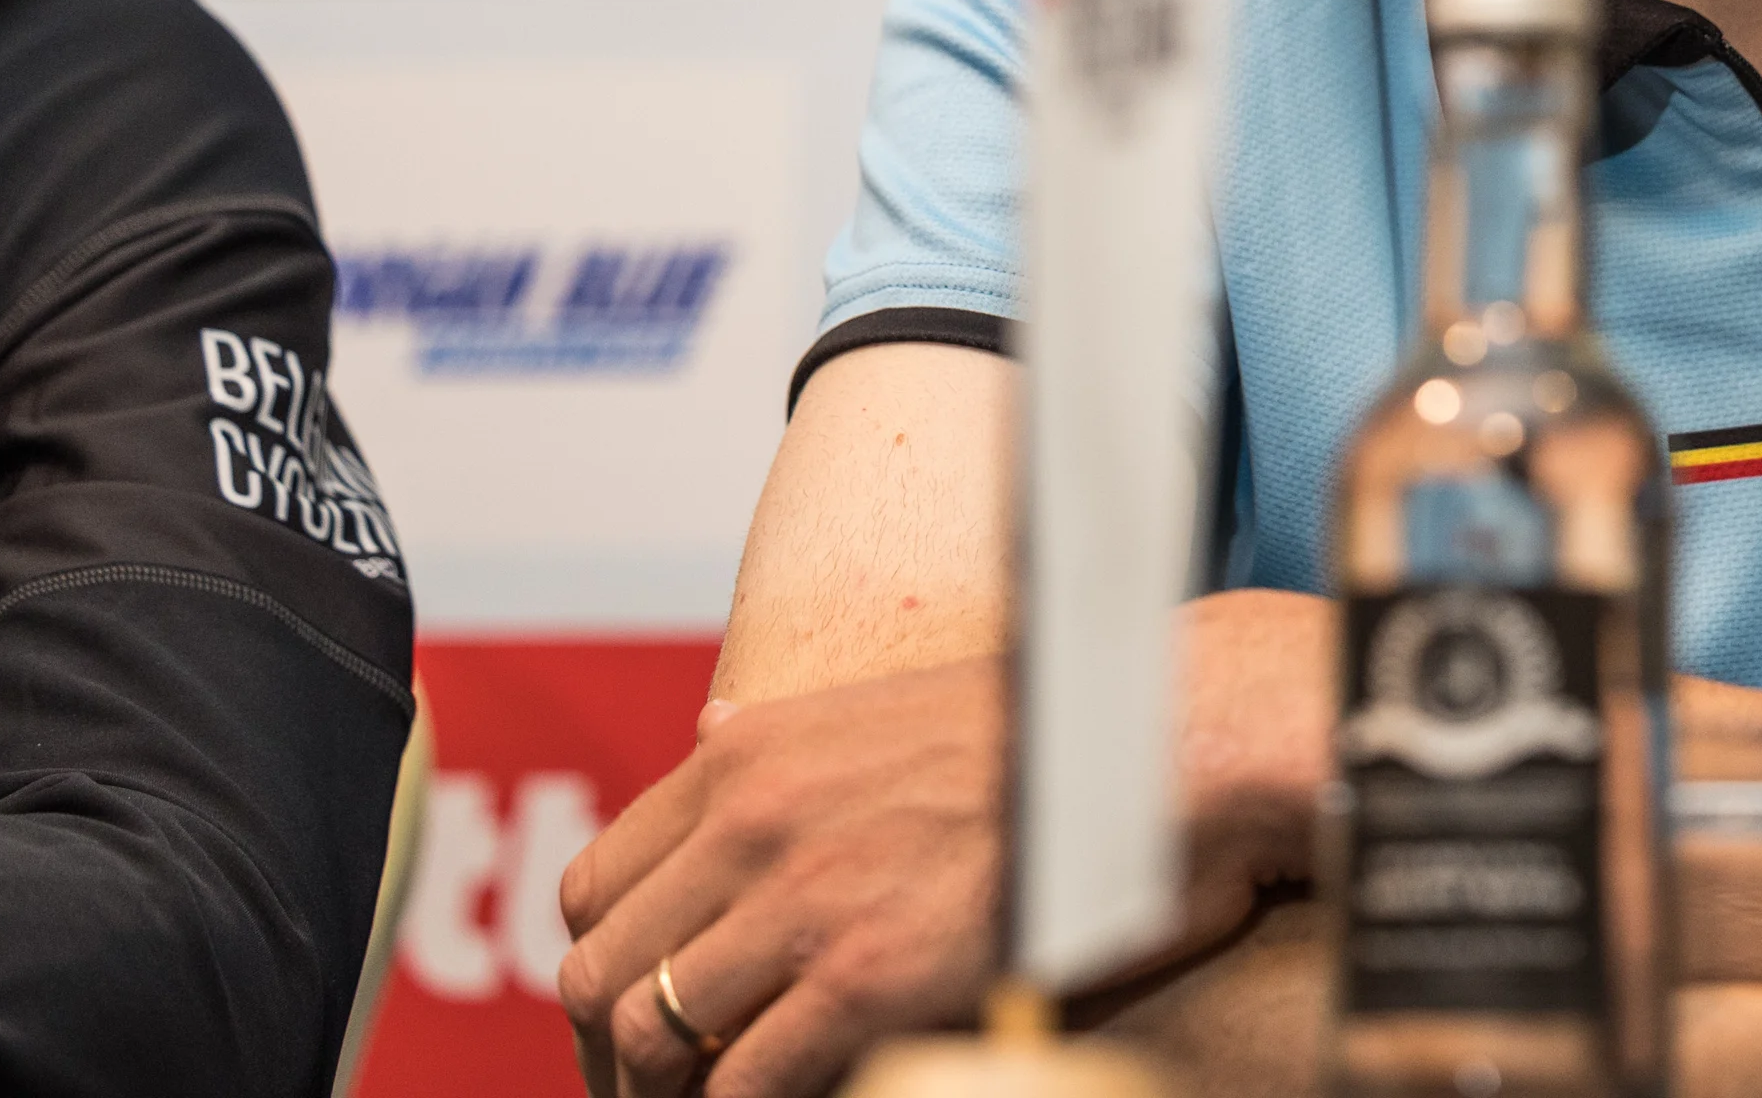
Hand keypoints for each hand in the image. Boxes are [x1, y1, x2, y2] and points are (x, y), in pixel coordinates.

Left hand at [555, 593, 1329, 1097]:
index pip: (596, 883)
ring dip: (664, 1092)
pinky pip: (743, 1081)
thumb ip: (789, 737)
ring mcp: (802, 897)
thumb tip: (710, 731)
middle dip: (611, 1051)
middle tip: (653, 1094)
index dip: (605, 966)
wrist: (1165, 743)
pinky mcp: (863, 976)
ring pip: (651, 1031)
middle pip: (601, 966)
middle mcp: (752, 817)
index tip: (632, 1019)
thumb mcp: (888, 703)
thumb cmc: (1056, 732)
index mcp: (749, 751)